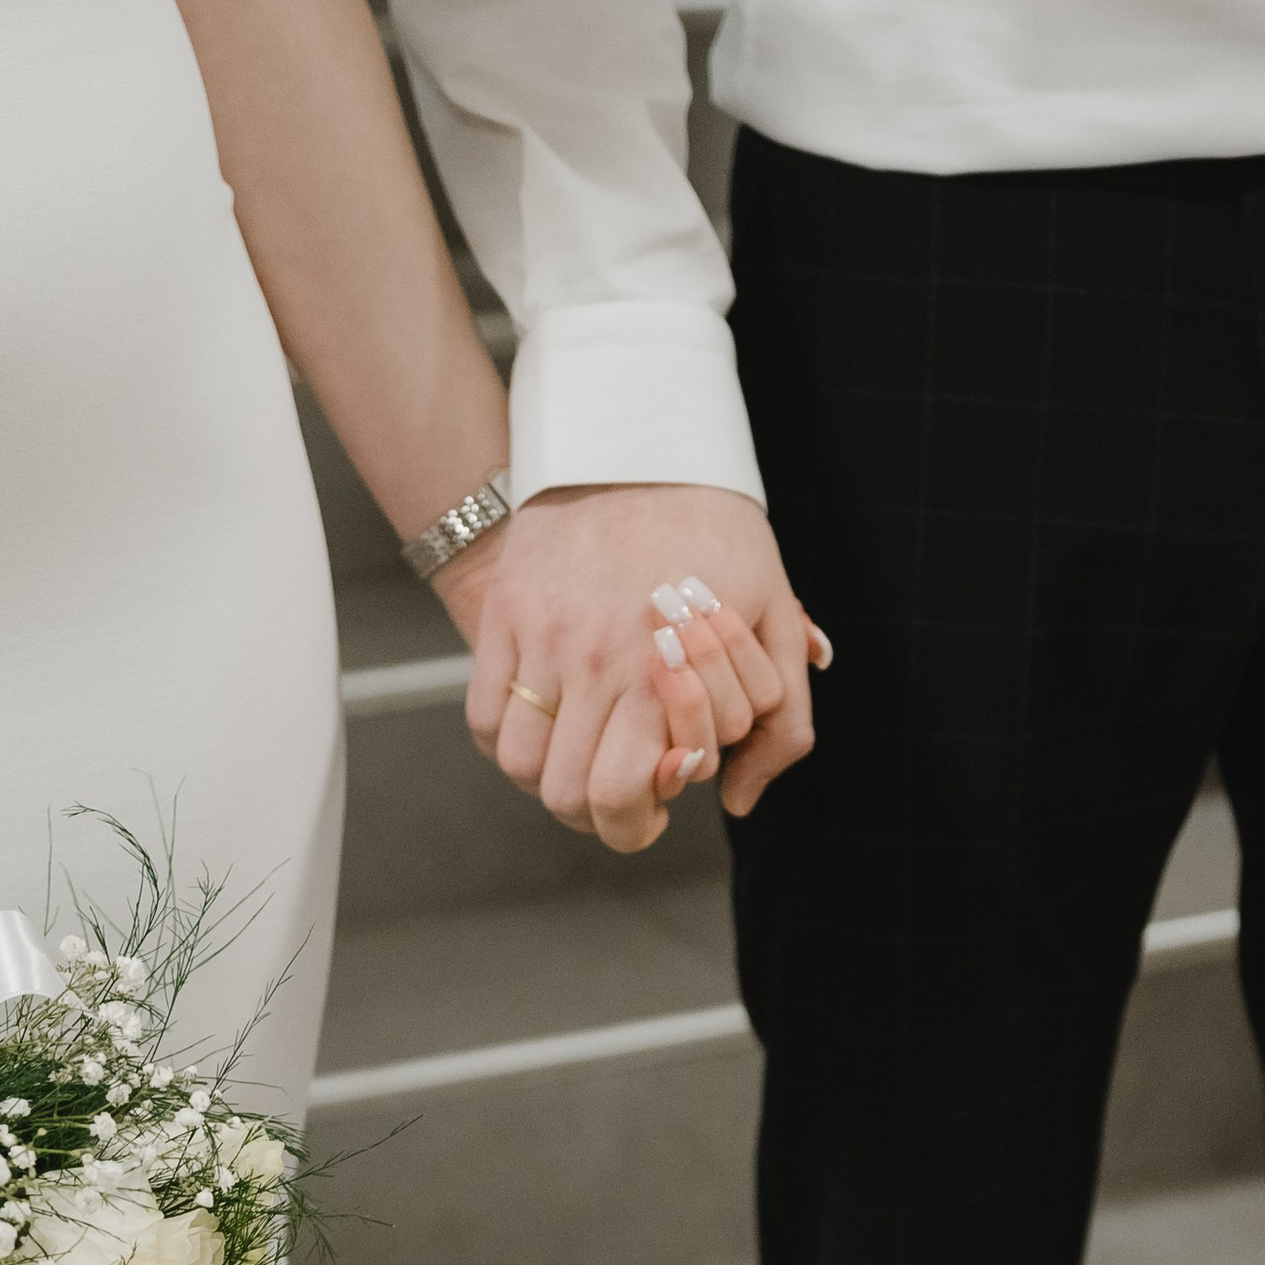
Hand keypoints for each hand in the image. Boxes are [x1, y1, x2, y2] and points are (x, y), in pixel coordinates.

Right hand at [444, 484, 823, 854]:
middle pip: (564, 796)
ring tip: (585, 753)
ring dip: (551, 777)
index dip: (637, 822)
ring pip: (519, 765)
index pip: (619, 796)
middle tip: (621, 788)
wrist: (642, 442)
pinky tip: (549, 723)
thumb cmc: (719, 535)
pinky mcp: (504, 616)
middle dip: (597, 812)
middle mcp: (591, 662)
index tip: (658, 802)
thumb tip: (738, 801)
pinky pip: (484, 717)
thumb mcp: (776, 621)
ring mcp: (539, 639)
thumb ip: (780, 724)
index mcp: (661, 672)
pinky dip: (510, 738)